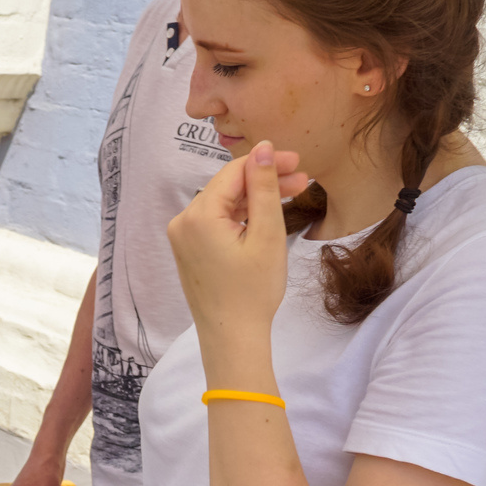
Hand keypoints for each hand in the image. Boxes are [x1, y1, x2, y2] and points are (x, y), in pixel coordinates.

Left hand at [166, 141, 310, 341]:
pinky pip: (217, 221)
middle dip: (265, 180)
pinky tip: (268, 213)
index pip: (233, 173)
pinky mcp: (190, 249)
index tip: (298, 160)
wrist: (232, 337)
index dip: (267, 162)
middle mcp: (182, 222)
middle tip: (303, 178)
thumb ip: (265, 188)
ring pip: (224, 204)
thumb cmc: (253, 291)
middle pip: (228, 187)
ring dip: (256, 197)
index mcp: (197, 216)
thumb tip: (263, 148)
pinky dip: (242, 215)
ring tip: (294, 193)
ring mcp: (183, 237)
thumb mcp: (267, 234)